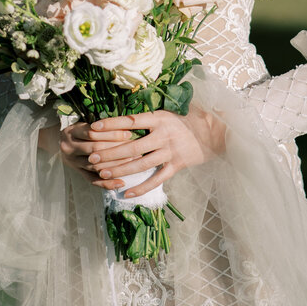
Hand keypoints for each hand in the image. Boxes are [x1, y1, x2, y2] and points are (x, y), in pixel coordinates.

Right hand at [49, 121, 134, 184]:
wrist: (60, 142)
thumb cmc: (80, 130)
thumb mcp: (85, 123)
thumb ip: (101, 126)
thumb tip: (128, 126)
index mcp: (71, 131)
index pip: (93, 133)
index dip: (112, 133)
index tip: (129, 134)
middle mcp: (69, 148)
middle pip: (95, 149)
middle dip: (116, 148)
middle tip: (134, 149)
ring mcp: (72, 162)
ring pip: (95, 165)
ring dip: (115, 165)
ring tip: (132, 163)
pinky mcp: (77, 173)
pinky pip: (92, 180)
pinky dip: (107, 183)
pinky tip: (120, 183)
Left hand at [83, 103, 226, 197]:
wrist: (214, 132)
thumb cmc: (187, 120)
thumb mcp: (169, 112)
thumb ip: (149, 116)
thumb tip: (124, 118)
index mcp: (160, 118)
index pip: (131, 120)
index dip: (111, 124)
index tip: (93, 127)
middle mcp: (164, 134)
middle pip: (132, 146)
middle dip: (110, 153)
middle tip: (92, 158)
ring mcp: (170, 151)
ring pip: (141, 164)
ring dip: (121, 170)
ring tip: (103, 174)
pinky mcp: (177, 165)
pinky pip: (156, 179)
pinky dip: (141, 188)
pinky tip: (127, 193)